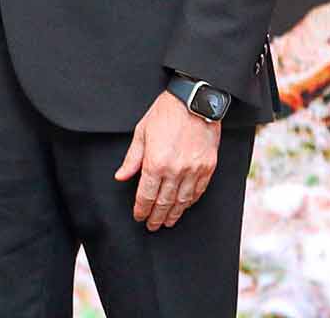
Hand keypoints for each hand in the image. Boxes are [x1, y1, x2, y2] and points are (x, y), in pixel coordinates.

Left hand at [113, 89, 220, 230]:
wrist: (195, 103)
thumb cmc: (164, 114)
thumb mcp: (141, 133)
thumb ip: (132, 159)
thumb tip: (121, 177)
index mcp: (155, 162)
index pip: (146, 194)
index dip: (141, 209)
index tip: (138, 217)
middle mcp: (175, 171)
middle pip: (164, 202)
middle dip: (156, 216)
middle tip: (152, 226)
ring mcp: (194, 171)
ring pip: (183, 200)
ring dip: (174, 213)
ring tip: (167, 221)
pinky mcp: (208, 168)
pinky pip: (198, 191)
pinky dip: (190, 202)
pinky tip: (185, 206)